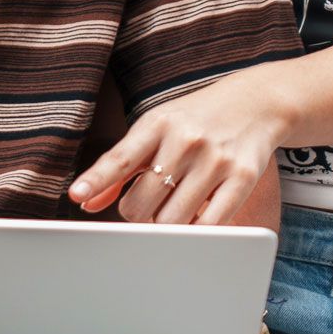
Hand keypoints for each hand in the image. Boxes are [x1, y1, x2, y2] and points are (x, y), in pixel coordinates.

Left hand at [69, 74, 288, 225]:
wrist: (256, 103)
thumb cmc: (195, 121)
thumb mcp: (154, 131)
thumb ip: (120, 166)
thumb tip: (87, 200)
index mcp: (158, 124)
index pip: (120, 157)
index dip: (97, 179)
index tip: (76, 195)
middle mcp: (186, 140)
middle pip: (142, 202)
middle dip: (136, 213)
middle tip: (144, 206)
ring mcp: (216, 159)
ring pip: (172, 219)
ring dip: (164, 224)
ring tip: (170, 208)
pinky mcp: (243, 177)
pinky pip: (209, 224)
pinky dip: (194, 230)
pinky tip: (193, 217)